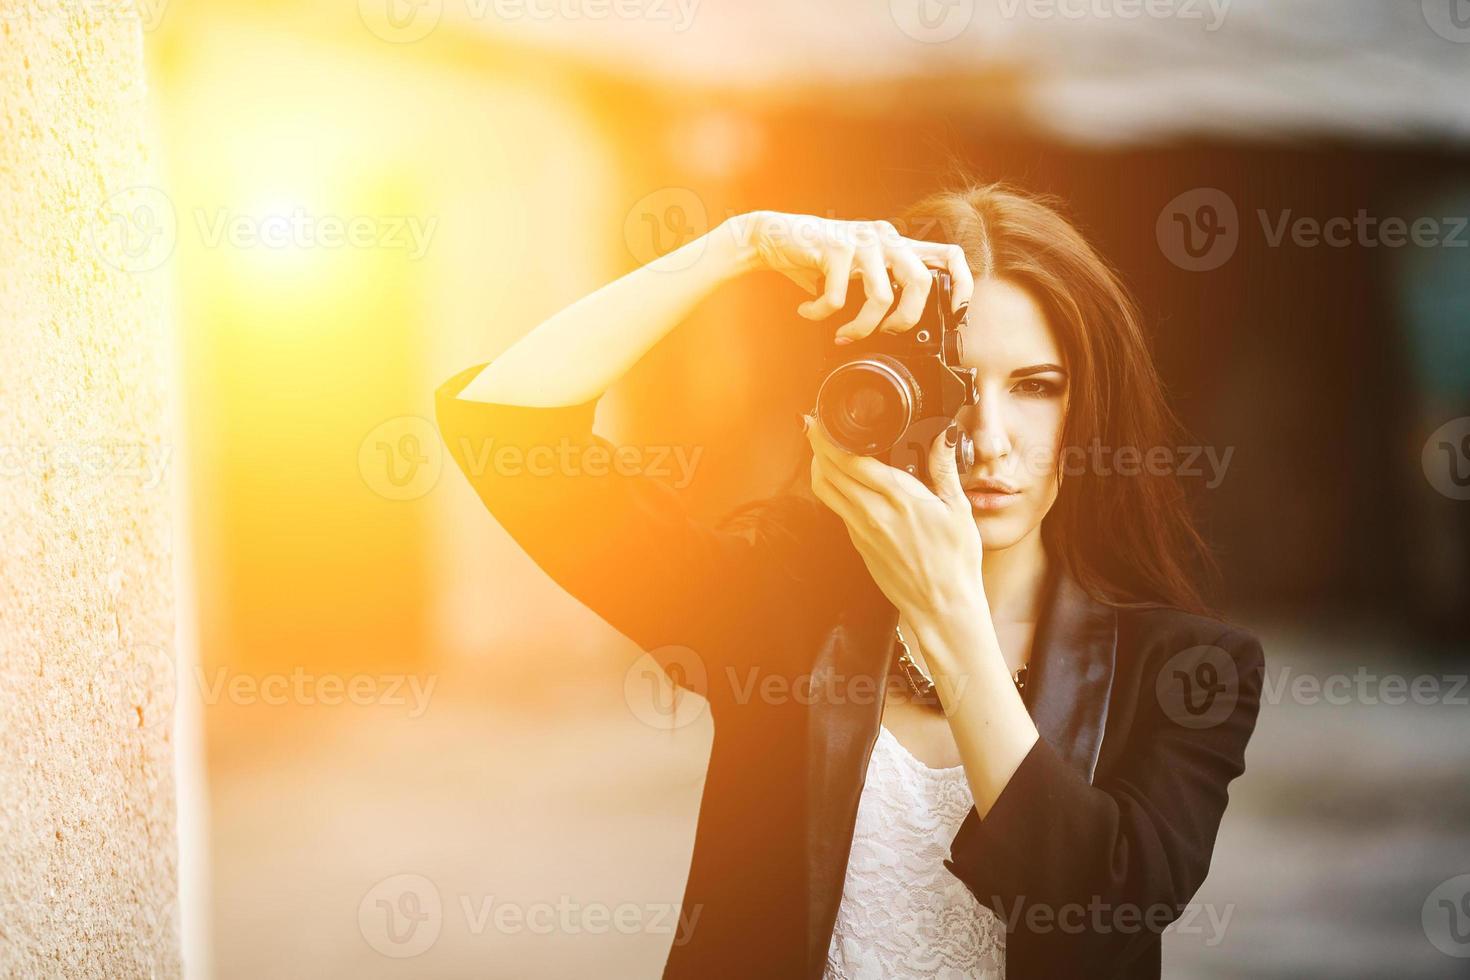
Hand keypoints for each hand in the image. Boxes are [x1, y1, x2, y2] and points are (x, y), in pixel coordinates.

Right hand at [731, 211, 972, 343]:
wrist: (774, 236)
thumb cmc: (816, 258)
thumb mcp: (857, 269)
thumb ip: (880, 284)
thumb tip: (898, 325)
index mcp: (897, 243)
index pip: (948, 255)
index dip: (962, 283)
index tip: (955, 311)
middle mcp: (886, 238)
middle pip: (920, 281)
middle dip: (906, 319)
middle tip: (886, 332)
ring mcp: (861, 241)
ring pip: (880, 296)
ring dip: (861, 326)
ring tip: (844, 332)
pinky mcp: (835, 248)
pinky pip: (838, 297)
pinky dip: (821, 313)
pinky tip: (809, 311)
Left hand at [804, 412, 986, 625]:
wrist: (942, 606)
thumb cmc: (955, 562)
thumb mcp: (959, 511)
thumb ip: (945, 469)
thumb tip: (944, 436)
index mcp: (900, 499)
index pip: (852, 461)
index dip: (830, 438)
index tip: (823, 422)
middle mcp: (874, 513)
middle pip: (830, 472)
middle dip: (818, 446)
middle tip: (815, 428)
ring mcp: (862, 530)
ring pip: (826, 491)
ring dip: (819, 467)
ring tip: (821, 450)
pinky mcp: (859, 544)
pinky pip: (838, 509)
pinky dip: (832, 489)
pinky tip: (841, 481)